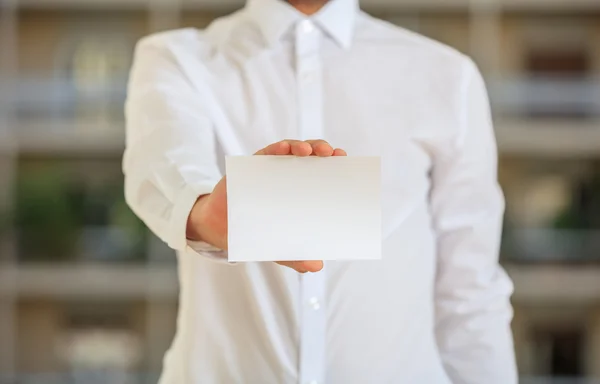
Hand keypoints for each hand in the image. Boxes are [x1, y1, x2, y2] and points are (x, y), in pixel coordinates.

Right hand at [187, 139, 346, 272]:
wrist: (223, 229)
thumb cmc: (257, 232)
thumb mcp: (279, 247)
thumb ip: (296, 256)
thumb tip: (317, 266)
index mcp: (300, 187)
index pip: (321, 169)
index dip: (333, 162)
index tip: (343, 158)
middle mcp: (288, 173)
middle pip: (310, 155)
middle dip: (322, 149)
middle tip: (330, 154)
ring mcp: (270, 168)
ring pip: (290, 149)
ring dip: (302, 146)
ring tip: (308, 151)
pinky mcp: (251, 166)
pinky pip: (266, 153)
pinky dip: (276, 149)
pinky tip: (284, 149)